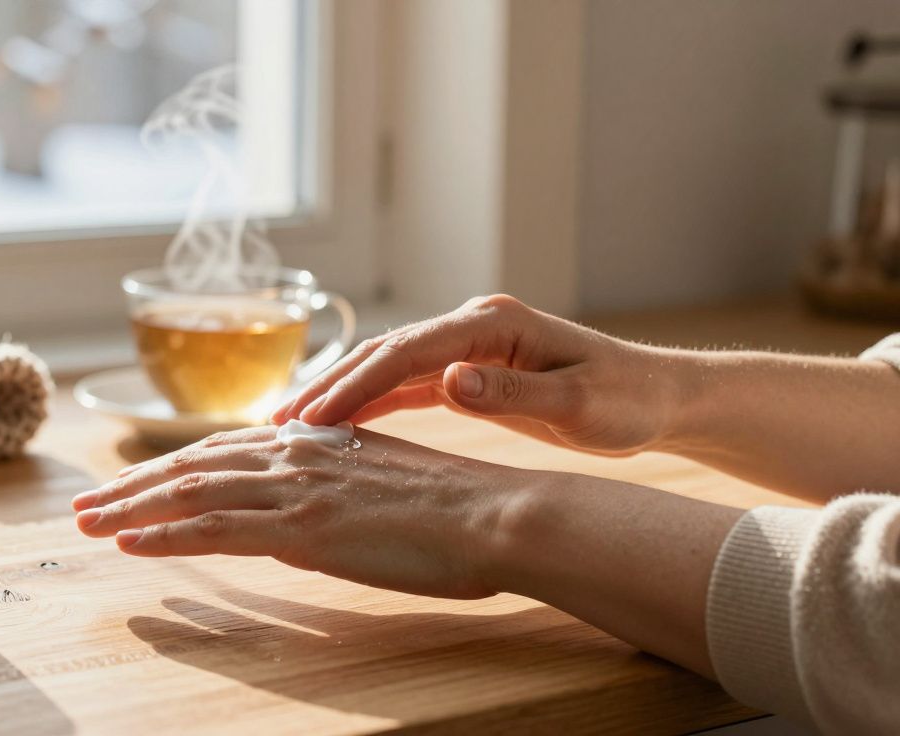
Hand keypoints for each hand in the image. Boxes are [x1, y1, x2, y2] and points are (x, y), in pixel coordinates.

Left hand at [71, 426, 536, 599]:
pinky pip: (215, 529)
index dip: (171, 466)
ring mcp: (296, 488)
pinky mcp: (302, 526)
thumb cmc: (454, 508)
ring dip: (130, 509)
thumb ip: (338, 482)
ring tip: (85, 525)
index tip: (134, 483)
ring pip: (190, 492)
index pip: (223, 449)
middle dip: (132, 486)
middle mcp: (295, 454)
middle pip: (192, 464)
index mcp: (315, 441)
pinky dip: (164, 536)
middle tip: (85, 504)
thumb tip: (310, 502)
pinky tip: (128, 546)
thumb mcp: (385, 482)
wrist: (493, 514)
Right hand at [272, 294, 681, 455]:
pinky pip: (407, 385)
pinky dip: (371, 403)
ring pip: (387, 368)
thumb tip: (450, 382)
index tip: (312, 420)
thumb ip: (514, 394)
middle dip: (329, 387)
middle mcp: (472, 325)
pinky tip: (339, 428)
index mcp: (492, 324)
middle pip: (383, 353)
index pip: (406, 352)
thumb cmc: (626, 400)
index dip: (354, 385)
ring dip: (341, 395)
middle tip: (277, 425)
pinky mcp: (470, 369)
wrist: (657, 397)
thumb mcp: (579, 404)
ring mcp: (468, 345)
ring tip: (291, 428)